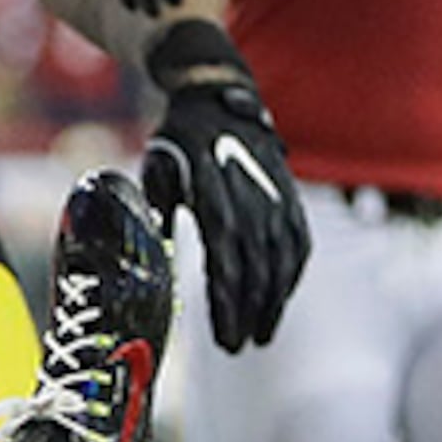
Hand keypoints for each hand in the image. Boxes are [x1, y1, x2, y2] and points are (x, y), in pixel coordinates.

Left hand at [140, 24, 310, 349]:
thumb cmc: (176, 142)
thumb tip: (143, 266)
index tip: (223, 337)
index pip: (224, 257)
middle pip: (255, 266)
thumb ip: (155, 215)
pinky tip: (280, 301)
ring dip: (273, 302)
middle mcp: (248, 194)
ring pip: (281, 259)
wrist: (218, 93)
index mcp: (210, 191)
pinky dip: (292, 276)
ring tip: (260, 337)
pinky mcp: (289, 195)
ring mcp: (274, 194)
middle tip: (236, 347)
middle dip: (248, 312)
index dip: (227, 301)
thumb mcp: (155, 171)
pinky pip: (298, 243)